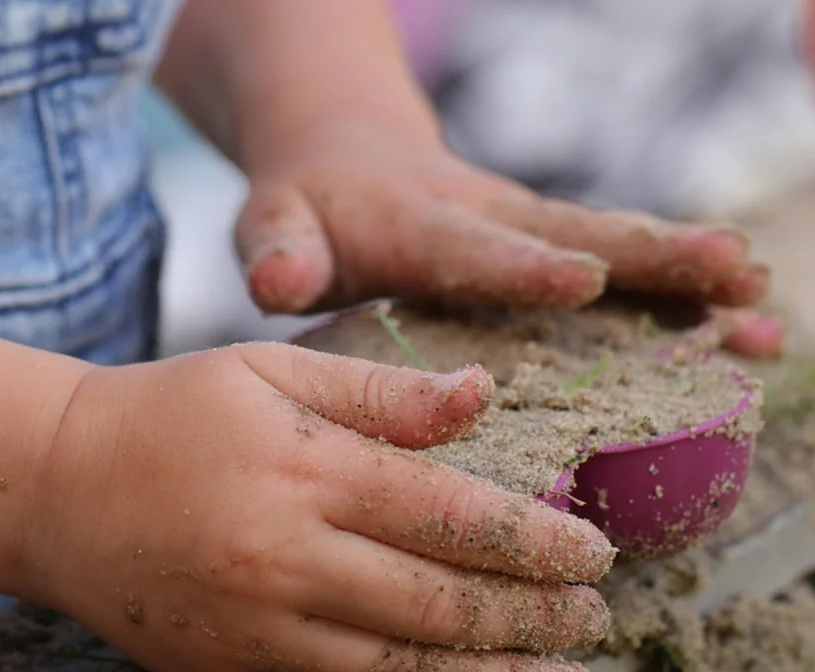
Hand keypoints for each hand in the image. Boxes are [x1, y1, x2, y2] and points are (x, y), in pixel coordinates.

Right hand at [26, 345, 614, 670]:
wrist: (56, 488)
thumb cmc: (170, 412)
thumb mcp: (267, 369)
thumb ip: (378, 390)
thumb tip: (481, 393)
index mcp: (303, 467)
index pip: (449, 513)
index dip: (535, 538)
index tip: (594, 549)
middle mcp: (286, 554)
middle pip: (440, 602)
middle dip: (532, 613)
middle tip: (592, 611)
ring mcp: (256, 625)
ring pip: (401, 669)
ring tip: (556, 666)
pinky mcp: (231, 667)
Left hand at [235, 119, 783, 358]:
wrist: (344, 159)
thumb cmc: (307, 210)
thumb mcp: (275, 225)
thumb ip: (279, 251)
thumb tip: (280, 280)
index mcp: (417, 226)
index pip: (471, 249)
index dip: (523, 266)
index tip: (583, 278)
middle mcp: (487, 221)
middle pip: (575, 235)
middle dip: (652, 257)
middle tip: (731, 272)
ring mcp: (527, 232)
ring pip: (615, 250)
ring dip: (688, 278)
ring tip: (762, 308)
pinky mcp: (548, 247)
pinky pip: (620, 270)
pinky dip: (682, 298)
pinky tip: (746, 331)